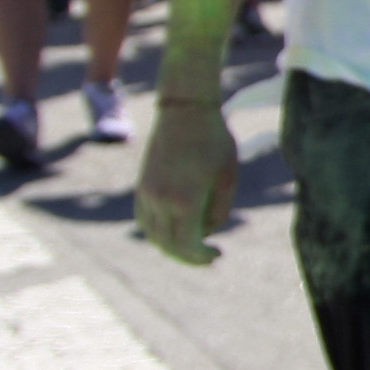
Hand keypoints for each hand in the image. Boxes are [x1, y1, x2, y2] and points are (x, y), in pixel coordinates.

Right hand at [134, 103, 239, 265]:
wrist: (185, 112)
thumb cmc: (214, 141)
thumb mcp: (228, 177)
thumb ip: (219, 210)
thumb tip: (207, 233)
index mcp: (184, 201)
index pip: (187, 245)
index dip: (201, 257)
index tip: (217, 255)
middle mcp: (160, 201)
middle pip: (168, 245)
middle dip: (188, 256)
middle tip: (208, 256)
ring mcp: (146, 193)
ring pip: (152, 235)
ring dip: (171, 245)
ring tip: (193, 244)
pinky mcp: (141, 186)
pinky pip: (144, 219)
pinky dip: (158, 230)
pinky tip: (177, 227)